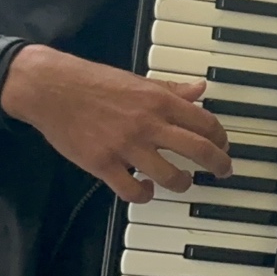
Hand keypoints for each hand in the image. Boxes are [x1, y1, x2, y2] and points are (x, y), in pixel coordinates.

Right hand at [0, 44, 231, 203]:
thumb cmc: (95, 82)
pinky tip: (146, 190)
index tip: (224, 145)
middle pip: (198, 150)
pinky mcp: (102, 164)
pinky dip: (145, 195)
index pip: (205, 122)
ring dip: (183, 183)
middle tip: (224, 172)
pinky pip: (132, 190)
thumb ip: (170, 89)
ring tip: (184, 183)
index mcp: (159, 100)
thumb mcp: (139, 80)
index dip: (221, 137)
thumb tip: (199, 89)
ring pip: (170, 176)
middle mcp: (148, 124)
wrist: (52, 89)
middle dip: (219, 164)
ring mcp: (126, 146)